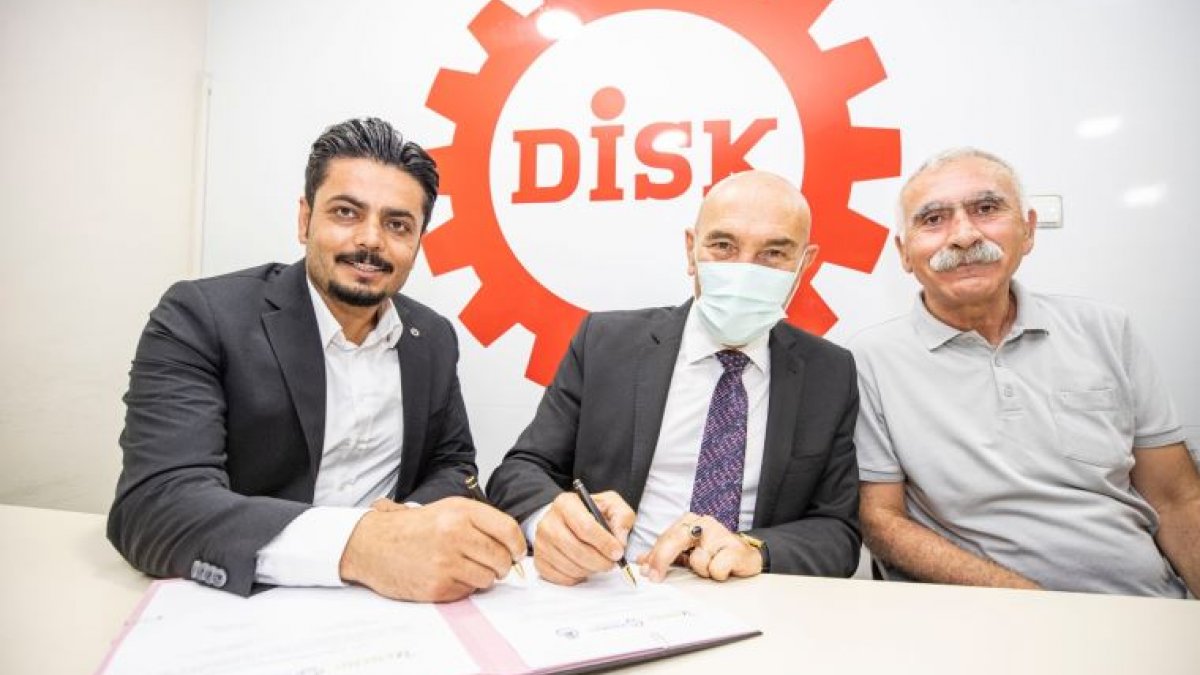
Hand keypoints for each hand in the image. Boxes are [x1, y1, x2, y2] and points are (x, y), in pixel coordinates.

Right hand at [339, 496, 525, 601]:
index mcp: (460, 511)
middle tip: (493, 564)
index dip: (517, 546)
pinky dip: (463, 587)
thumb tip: (512, 545)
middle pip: (501, 558)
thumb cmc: (411, 528)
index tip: (517, 553)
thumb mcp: (446, 510)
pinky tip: (446, 575)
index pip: (508, 530)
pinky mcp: (437, 585)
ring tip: (464, 568)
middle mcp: (455, 534)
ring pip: (488, 578)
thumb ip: (479, 523)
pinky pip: (467, 591)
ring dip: (482, 577)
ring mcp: (446, 561)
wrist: (372, 545)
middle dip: (502, 565)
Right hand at [533, 490, 634, 585]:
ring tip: (598, 562)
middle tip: (612, 562)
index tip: (618, 552)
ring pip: (569, 566)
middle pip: (576, 549)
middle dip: (599, 560)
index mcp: (565, 503)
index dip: (604, 543)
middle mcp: (548, 522)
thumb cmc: (591, 513)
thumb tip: (619, 541)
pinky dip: (577, 577)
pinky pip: (561, 577)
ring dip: (590, 569)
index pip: (585, 527)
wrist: (568, 520)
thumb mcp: (611, 505)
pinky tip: (584, 567)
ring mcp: (541, 543)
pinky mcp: (539, 561)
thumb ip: (622, 517)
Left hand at [637, 513, 761, 582]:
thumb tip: (641, 561)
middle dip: (662, 561)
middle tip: (656, 578)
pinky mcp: (734, 548)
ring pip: (697, 560)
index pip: (665, 537)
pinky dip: (717, 574)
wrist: (745, 556)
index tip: (646, 573)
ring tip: (710, 568)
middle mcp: (703, 523)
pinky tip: (724, 569)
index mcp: (689, 522)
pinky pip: (716, 568)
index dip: (653, 557)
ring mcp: (720, 533)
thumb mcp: (686, 553)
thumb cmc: (714, 554)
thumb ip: (664, 555)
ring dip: (701, 571)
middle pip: (675, 541)